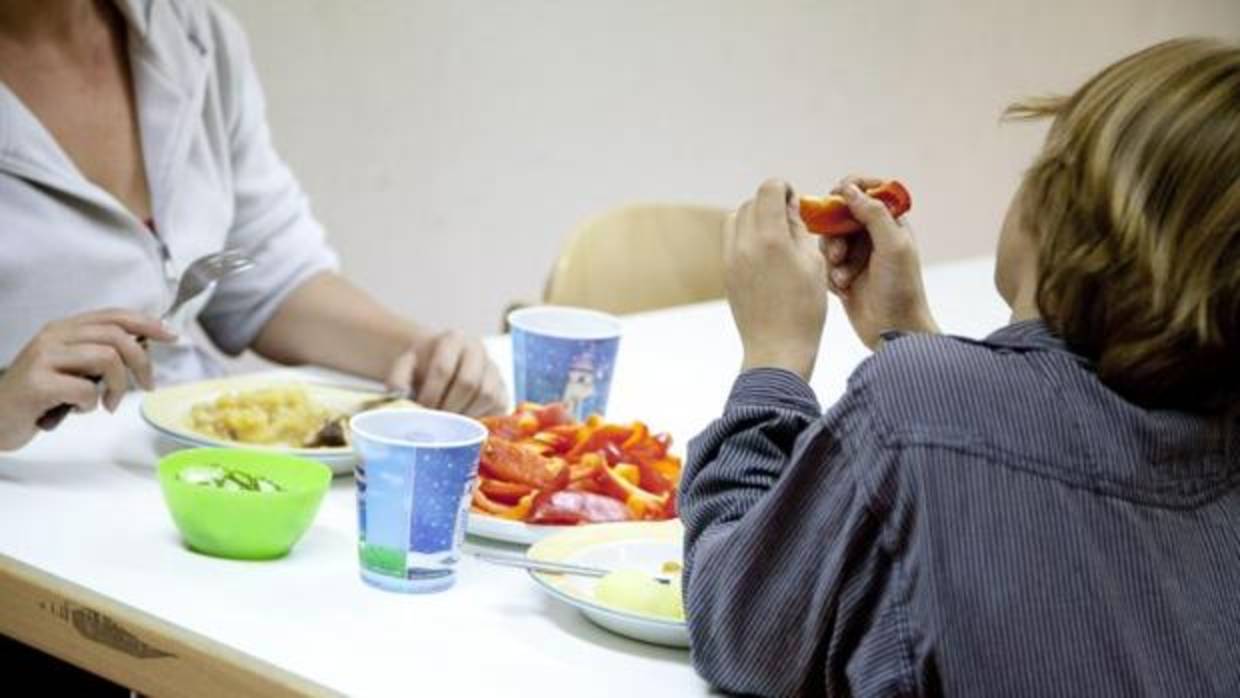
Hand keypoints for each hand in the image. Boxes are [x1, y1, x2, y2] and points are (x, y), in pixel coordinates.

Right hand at [0, 309, 175, 450]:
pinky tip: (77, 410)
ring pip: (106, 358)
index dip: (147, 324)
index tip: (171, 336)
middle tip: (146, 386)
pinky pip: (85, 390)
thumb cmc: (39, 395)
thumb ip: (100, 355)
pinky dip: (92, 404)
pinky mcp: (38, 383)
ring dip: (119, 386)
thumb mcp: (73, 368)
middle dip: (141, 363)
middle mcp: (54, 336)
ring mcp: (44, 358)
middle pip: (117, 336)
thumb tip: (143, 352)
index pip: (114, 316)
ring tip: (109, 404)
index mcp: (65, 329)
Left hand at [386, 330, 507, 416]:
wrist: (441, 364)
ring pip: (486, 395)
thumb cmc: (422, 367)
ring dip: (465, 415)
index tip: (421, 412)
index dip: (431, 394)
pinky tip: (464, 425)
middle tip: (435, 423)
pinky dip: (481, 419)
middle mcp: (478, 350)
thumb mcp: (404, 366)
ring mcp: (494, 369)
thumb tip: (400, 397)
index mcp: (453, 339)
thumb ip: (397, 379)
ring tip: (448, 425)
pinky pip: (498, 407)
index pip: (443, 368)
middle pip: (469, 383)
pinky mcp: (503, 389)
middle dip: (449, 408)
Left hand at [725, 179, 828, 380]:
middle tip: (790, 220)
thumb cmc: (804, 309)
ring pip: (737, 217)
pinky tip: (765, 253)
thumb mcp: (813, 263)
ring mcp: (731, 258)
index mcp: (770, 237)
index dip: (785, 189)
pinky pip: (731, 239)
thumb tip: (789, 206)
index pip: (769, 189)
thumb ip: (799, 228)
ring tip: (776, 235)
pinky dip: (745, 235)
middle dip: (771, 203)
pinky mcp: (726, 272)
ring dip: (755, 217)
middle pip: (752, 201)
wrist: (777, 349)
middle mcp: (744, 243)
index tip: (795, 201)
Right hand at [821, 176, 937, 348]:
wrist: (894, 330)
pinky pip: (824, 262)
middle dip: (836, 232)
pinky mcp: (843, 273)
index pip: (868, 191)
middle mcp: (873, 235)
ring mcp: (857, 254)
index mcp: (891, 223)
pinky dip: (830, 273)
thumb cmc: (901, 288)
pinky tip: (842, 289)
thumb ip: (873, 214)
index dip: (850, 189)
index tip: (836, 198)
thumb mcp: (892, 246)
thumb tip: (849, 189)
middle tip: (838, 253)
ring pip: (829, 238)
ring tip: (844, 277)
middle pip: (841, 214)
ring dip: (832, 257)